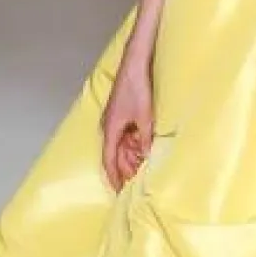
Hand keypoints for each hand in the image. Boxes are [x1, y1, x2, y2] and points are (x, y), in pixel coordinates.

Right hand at [101, 43, 154, 192]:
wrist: (135, 64)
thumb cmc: (136, 88)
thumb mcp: (144, 117)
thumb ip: (144, 139)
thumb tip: (146, 158)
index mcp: (110, 130)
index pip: (109, 161)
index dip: (114, 178)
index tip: (120, 192)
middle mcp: (109, 127)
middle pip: (115, 156)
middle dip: (125, 169)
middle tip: (136, 182)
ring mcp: (114, 121)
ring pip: (121, 146)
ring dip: (131, 157)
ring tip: (143, 168)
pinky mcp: (121, 114)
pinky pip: (125, 136)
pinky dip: (133, 144)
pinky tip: (143, 149)